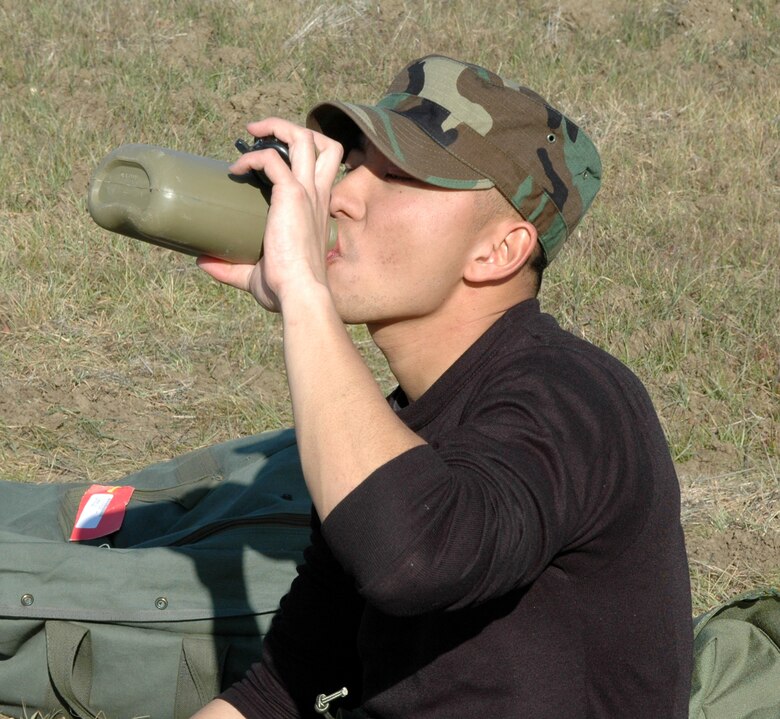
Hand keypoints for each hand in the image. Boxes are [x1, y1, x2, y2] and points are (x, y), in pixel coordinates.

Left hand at [197, 118, 342, 311]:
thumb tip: (202, 262)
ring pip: (304, 139)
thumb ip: (231, 268)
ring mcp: (307, 194)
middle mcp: (318, 198)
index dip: (299, 157)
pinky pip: (271, 159)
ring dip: (277, 127)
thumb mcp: (255, 275)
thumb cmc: (285, 290)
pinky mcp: (292, 195)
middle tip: (262, 134)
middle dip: (294, 130)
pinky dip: (251, 157)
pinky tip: (234, 171)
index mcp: (318, 212)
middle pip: (323, 144)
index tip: (267, 164)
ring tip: (251, 132)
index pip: (323, 169)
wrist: (299, 294)